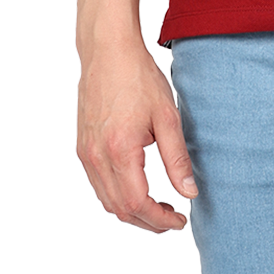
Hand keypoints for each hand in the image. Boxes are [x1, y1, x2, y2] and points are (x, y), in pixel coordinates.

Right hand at [76, 41, 198, 232]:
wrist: (108, 52)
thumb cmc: (137, 77)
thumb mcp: (167, 115)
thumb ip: (177, 158)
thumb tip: (189, 191)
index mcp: (119, 150)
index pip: (137, 203)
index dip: (160, 218)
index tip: (180, 217)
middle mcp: (97, 157)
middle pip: (120, 208)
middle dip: (148, 221)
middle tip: (172, 216)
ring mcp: (87, 153)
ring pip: (107, 200)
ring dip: (132, 210)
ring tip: (158, 206)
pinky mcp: (84, 147)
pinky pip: (99, 184)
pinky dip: (118, 195)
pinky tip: (137, 187)